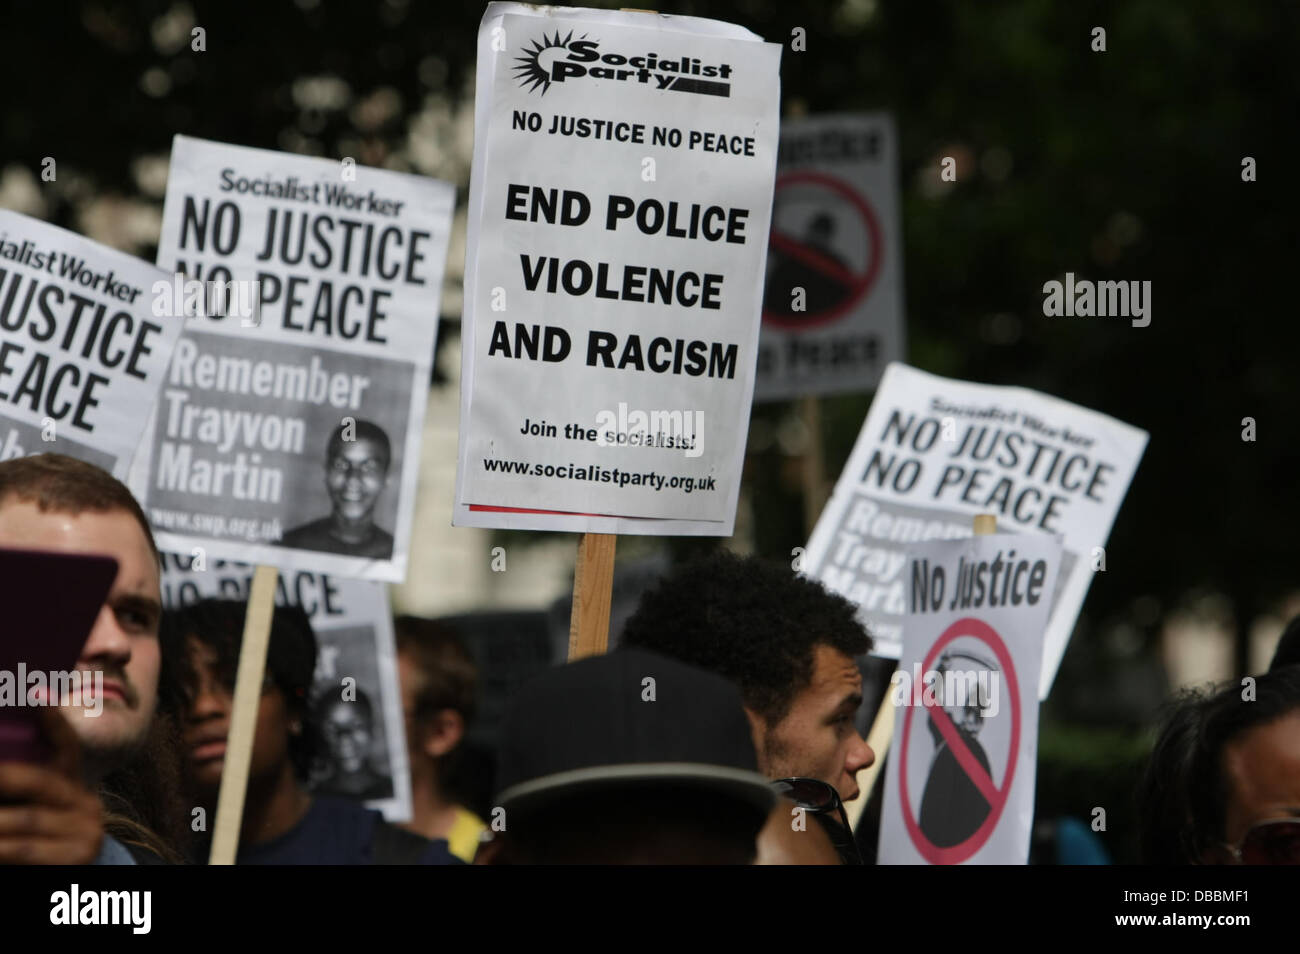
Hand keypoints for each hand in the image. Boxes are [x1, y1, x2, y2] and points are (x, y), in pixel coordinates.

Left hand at [0, 707, 103, 863]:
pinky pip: (24, 849)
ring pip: (25, 818)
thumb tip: (4, 764)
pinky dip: (0, 846)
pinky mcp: (76, 858)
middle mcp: (87, 805)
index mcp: (77, 788)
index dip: (53, 722)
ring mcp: (85, 832)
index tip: (36, 699)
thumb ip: (24, 789)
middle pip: (39, 780)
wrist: (70, 887)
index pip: (67, 747)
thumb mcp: (36, 815)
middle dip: (2, 775)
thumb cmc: (40, 847)